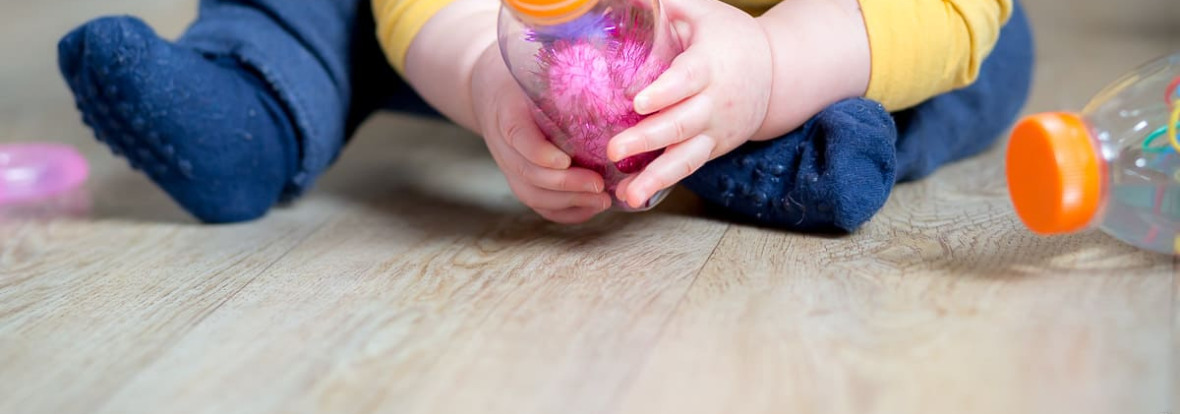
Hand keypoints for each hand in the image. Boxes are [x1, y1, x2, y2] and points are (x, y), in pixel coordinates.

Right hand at [469, 43, 612, 222]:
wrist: (490, 89)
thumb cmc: (524, 75)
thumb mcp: (536, 68)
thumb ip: (564, 74)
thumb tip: (616, 76)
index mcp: (507, 112)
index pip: (518, 137)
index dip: (538, 153)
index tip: (564, 160)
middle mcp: (504, 145)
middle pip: (528, 174)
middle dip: (566, 185)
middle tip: (599, 184)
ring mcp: (510, 166)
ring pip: (533, 195)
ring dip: (569, 202)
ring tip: (603, 200)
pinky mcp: (520, 179)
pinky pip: (539, 205)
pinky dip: (565, 212)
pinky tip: (592, 208)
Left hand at [606, 0, 772, 208]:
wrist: (776, 72)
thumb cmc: (727, 36)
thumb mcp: (702, 11)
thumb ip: (666, 6)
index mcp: (711, 64)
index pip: (687, 79)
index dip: (664, 91)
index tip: (636, 101)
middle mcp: (715, 102)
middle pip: (682, 123)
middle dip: (648, 138)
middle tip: (614, 149)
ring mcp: (716, 131)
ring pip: (687, 156)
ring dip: (656, 177)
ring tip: (628, 195)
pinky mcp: (713, 148)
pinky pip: (687, 167)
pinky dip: (661, 183)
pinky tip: (634, 196)